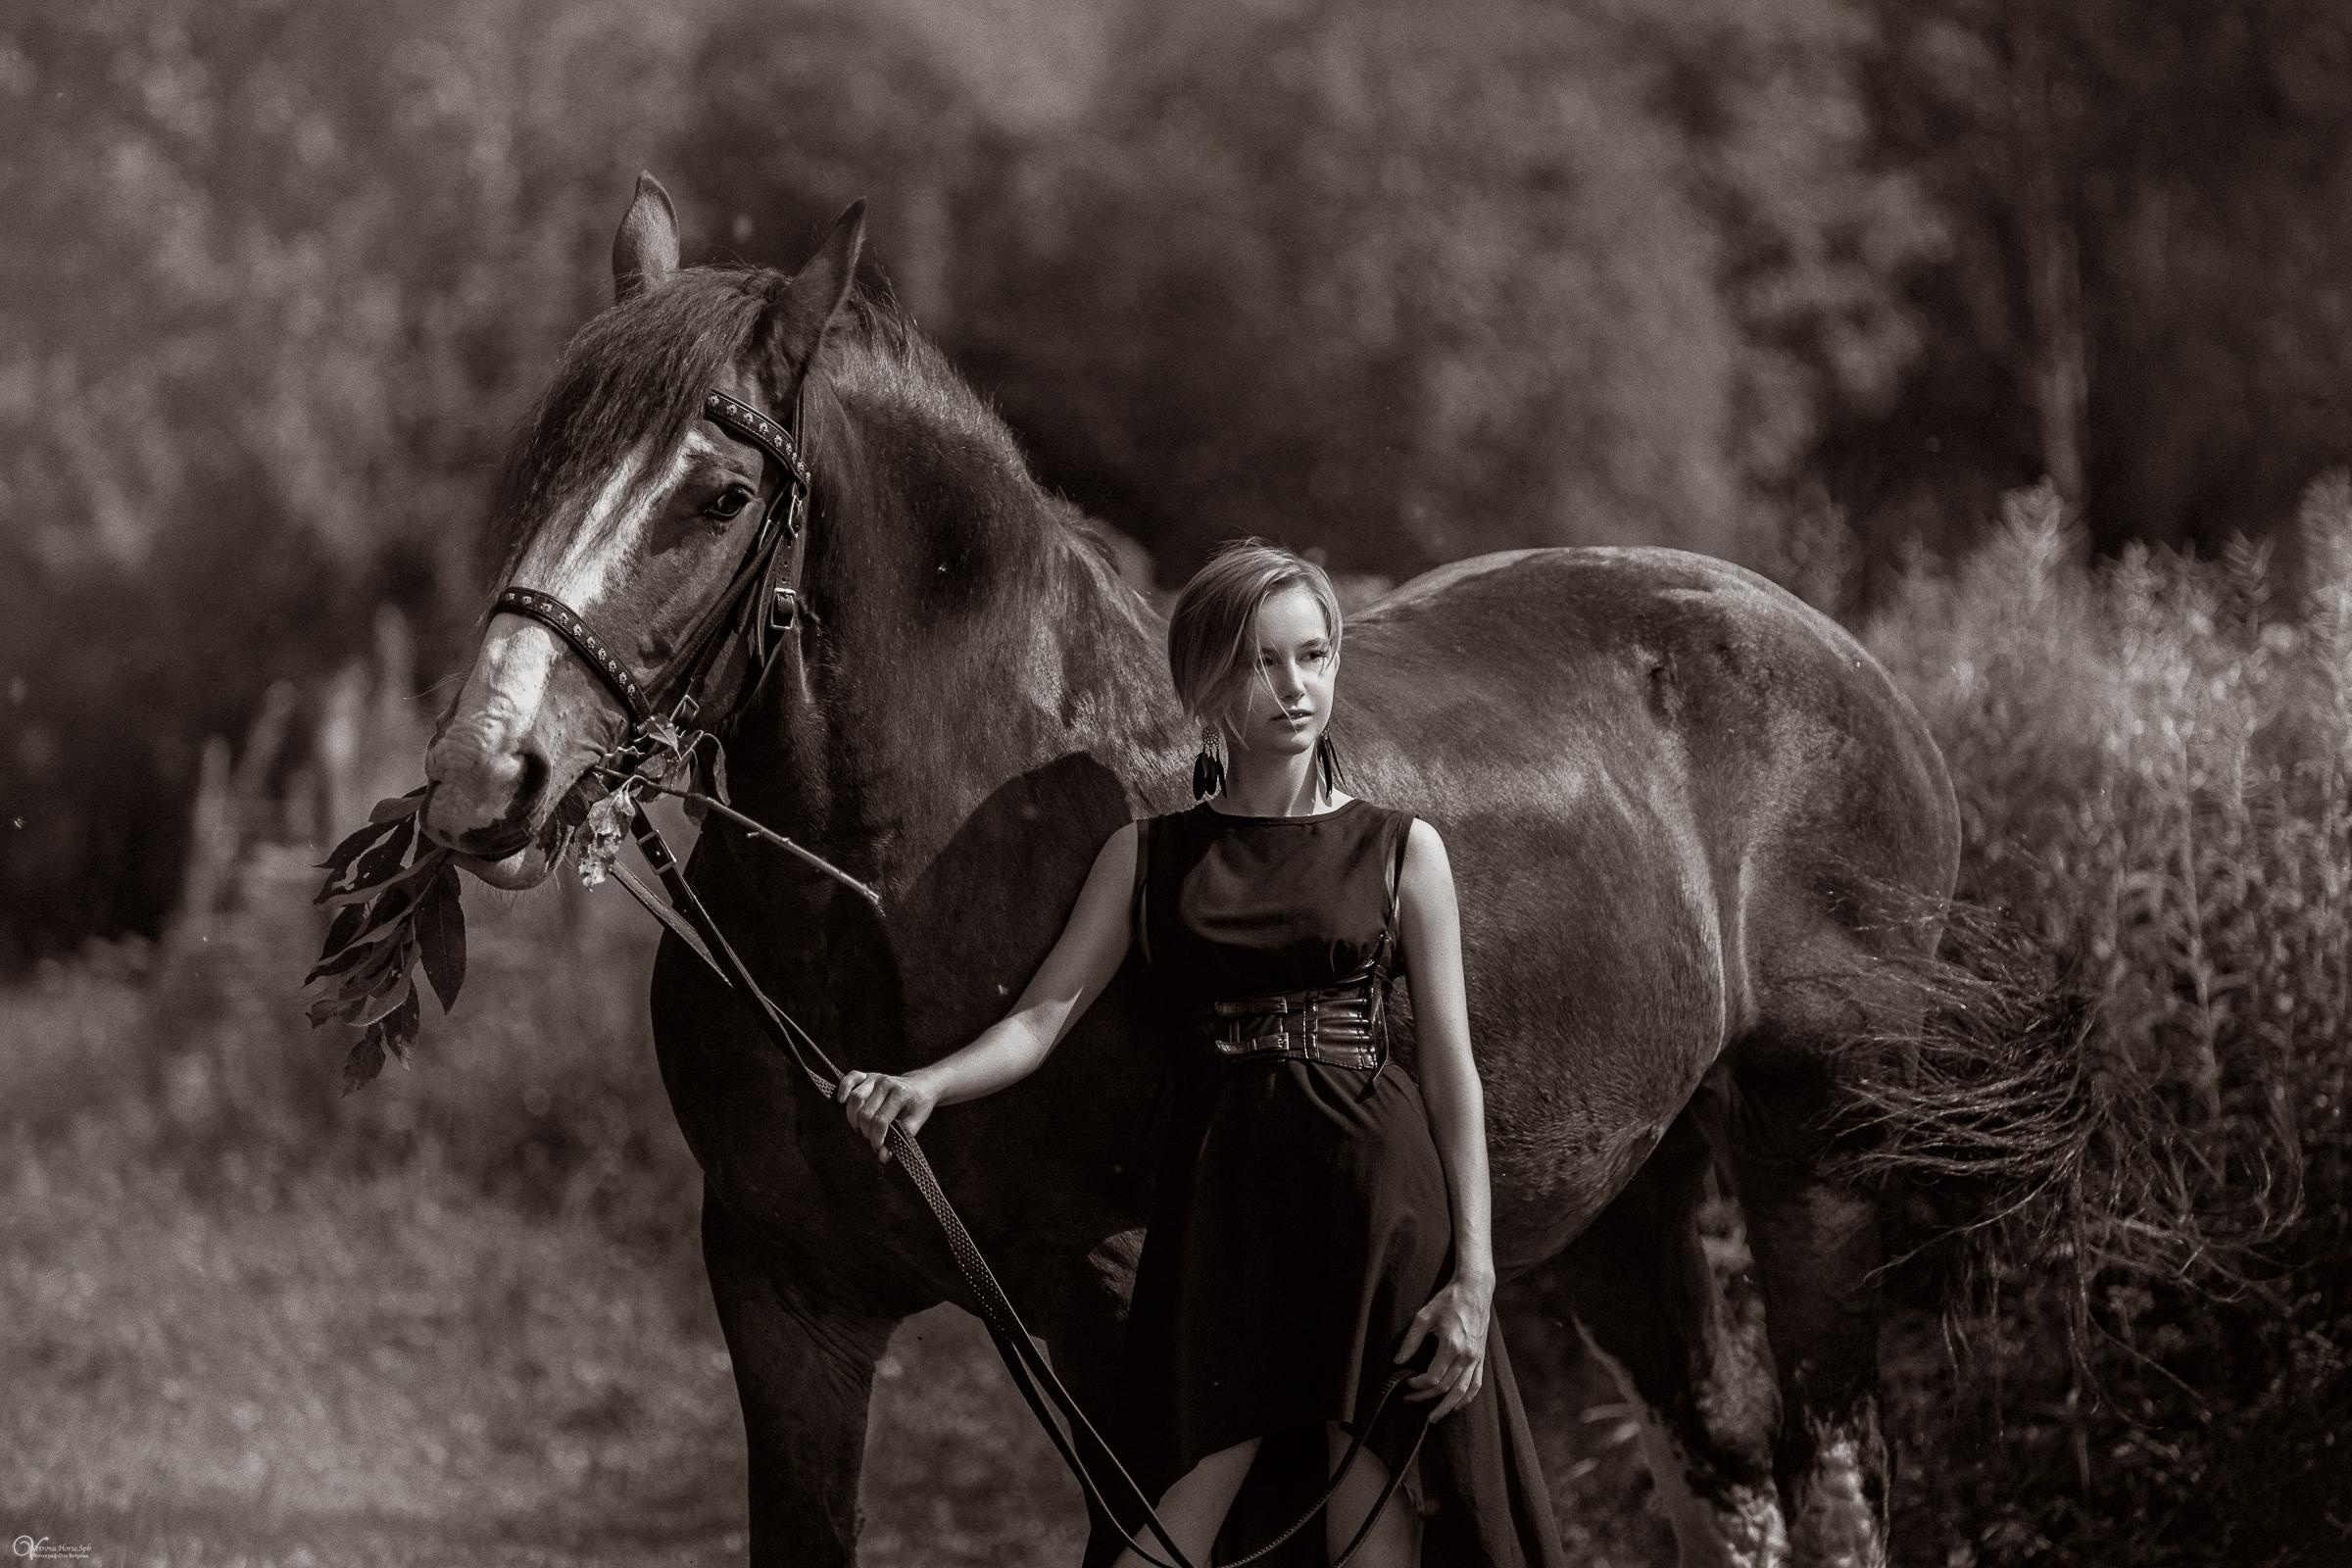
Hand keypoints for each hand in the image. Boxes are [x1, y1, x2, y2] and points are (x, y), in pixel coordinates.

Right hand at [835, 1069, 938, 1162]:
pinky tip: (841, 1100)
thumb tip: (882, 1157)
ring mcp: (876, 1077)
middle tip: (870, 1138)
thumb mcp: (915, 1122)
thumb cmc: (918, 1106)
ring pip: (855, 1098)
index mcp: (900, 1094)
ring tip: (859, 1127)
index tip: (878, 1147)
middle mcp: (886, 1083)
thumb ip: (899, 1140)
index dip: (876, 1138)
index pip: (881, 1121)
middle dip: (865, 1131)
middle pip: (865, 1113)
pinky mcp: (867, 1075)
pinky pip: (851, 1078)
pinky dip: (843, 1088)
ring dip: (853, 1118)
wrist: (922, 1086)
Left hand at [1394, 1271, 1492, 1420]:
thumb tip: (1398, 1361)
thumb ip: (1410, 1341)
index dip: (1417, 1384)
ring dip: (1447, 1407)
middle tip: (1409, 1400)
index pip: (1433, 1378)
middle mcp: (1466, 1355)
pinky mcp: (1481, 1357)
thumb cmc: (1448, 1300)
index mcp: (1451, 1345)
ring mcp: (1476, 1358)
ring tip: (1433, 1417)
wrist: (1475, 1289)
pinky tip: (1457, 1406)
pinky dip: (1467, 1398)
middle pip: (1445, 1387)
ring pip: (1462, 1391)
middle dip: (1425, 1397)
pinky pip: (1476, 1384)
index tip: (1406, 1381)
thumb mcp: (1424, 1316)